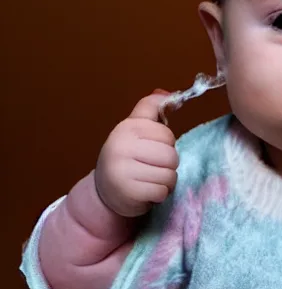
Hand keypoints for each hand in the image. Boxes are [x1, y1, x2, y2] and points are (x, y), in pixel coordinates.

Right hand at [95, 91, 178, 217]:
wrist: (104, 192)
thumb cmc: (126, 157)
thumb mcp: (134, 129)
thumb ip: (150, 110)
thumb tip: (169, 94)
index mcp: (127, 128)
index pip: (167, 135)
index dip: (166, 145)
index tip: (152, 149)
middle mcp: (122, 146)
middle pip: (171, 156)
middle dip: (168, 165)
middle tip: (152, 168)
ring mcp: (123, 170)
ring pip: (169, 175)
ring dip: (166, 182)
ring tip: (151, 180)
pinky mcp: (129, 192)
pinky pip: (162, 191)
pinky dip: (159, 195)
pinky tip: (147, 192)